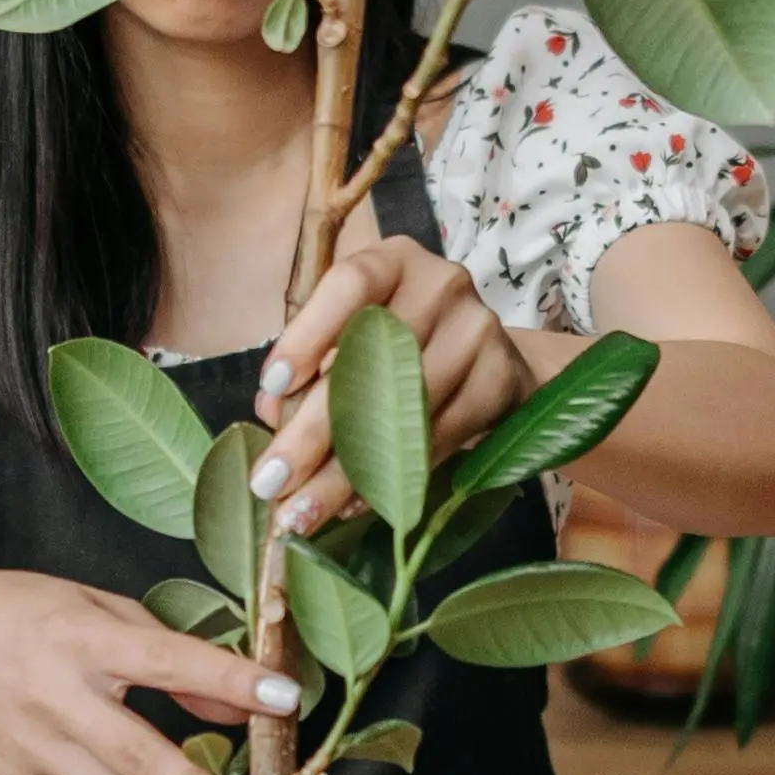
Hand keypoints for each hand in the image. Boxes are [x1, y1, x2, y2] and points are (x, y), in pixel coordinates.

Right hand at [0, 564, 294, 774]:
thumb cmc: (27, 612)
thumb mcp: (99, 606)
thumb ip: (170, 647)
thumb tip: (242, 701)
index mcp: (85, 639)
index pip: (166, 660)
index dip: (227, 680)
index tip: (287, 701)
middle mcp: (59, 698)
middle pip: (139, 759)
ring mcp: (39, 750)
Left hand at [249, 236, 527, 537]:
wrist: (498, 361)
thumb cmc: (406, 346)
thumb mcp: (356, 339)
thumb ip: (312, 366)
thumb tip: (271, 414)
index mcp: (393, 262)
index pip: (349, 286)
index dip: (307, 336)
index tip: (273, 388)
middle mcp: (440, 284)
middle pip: (371, 362)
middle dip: (312, 432)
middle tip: (271, 482)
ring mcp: (478, 329)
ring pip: (403, 411)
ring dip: (348, 472)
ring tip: (304, 512)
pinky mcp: (502, 378)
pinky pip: (440, 438)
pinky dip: (395, 478)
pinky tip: (357, 504)